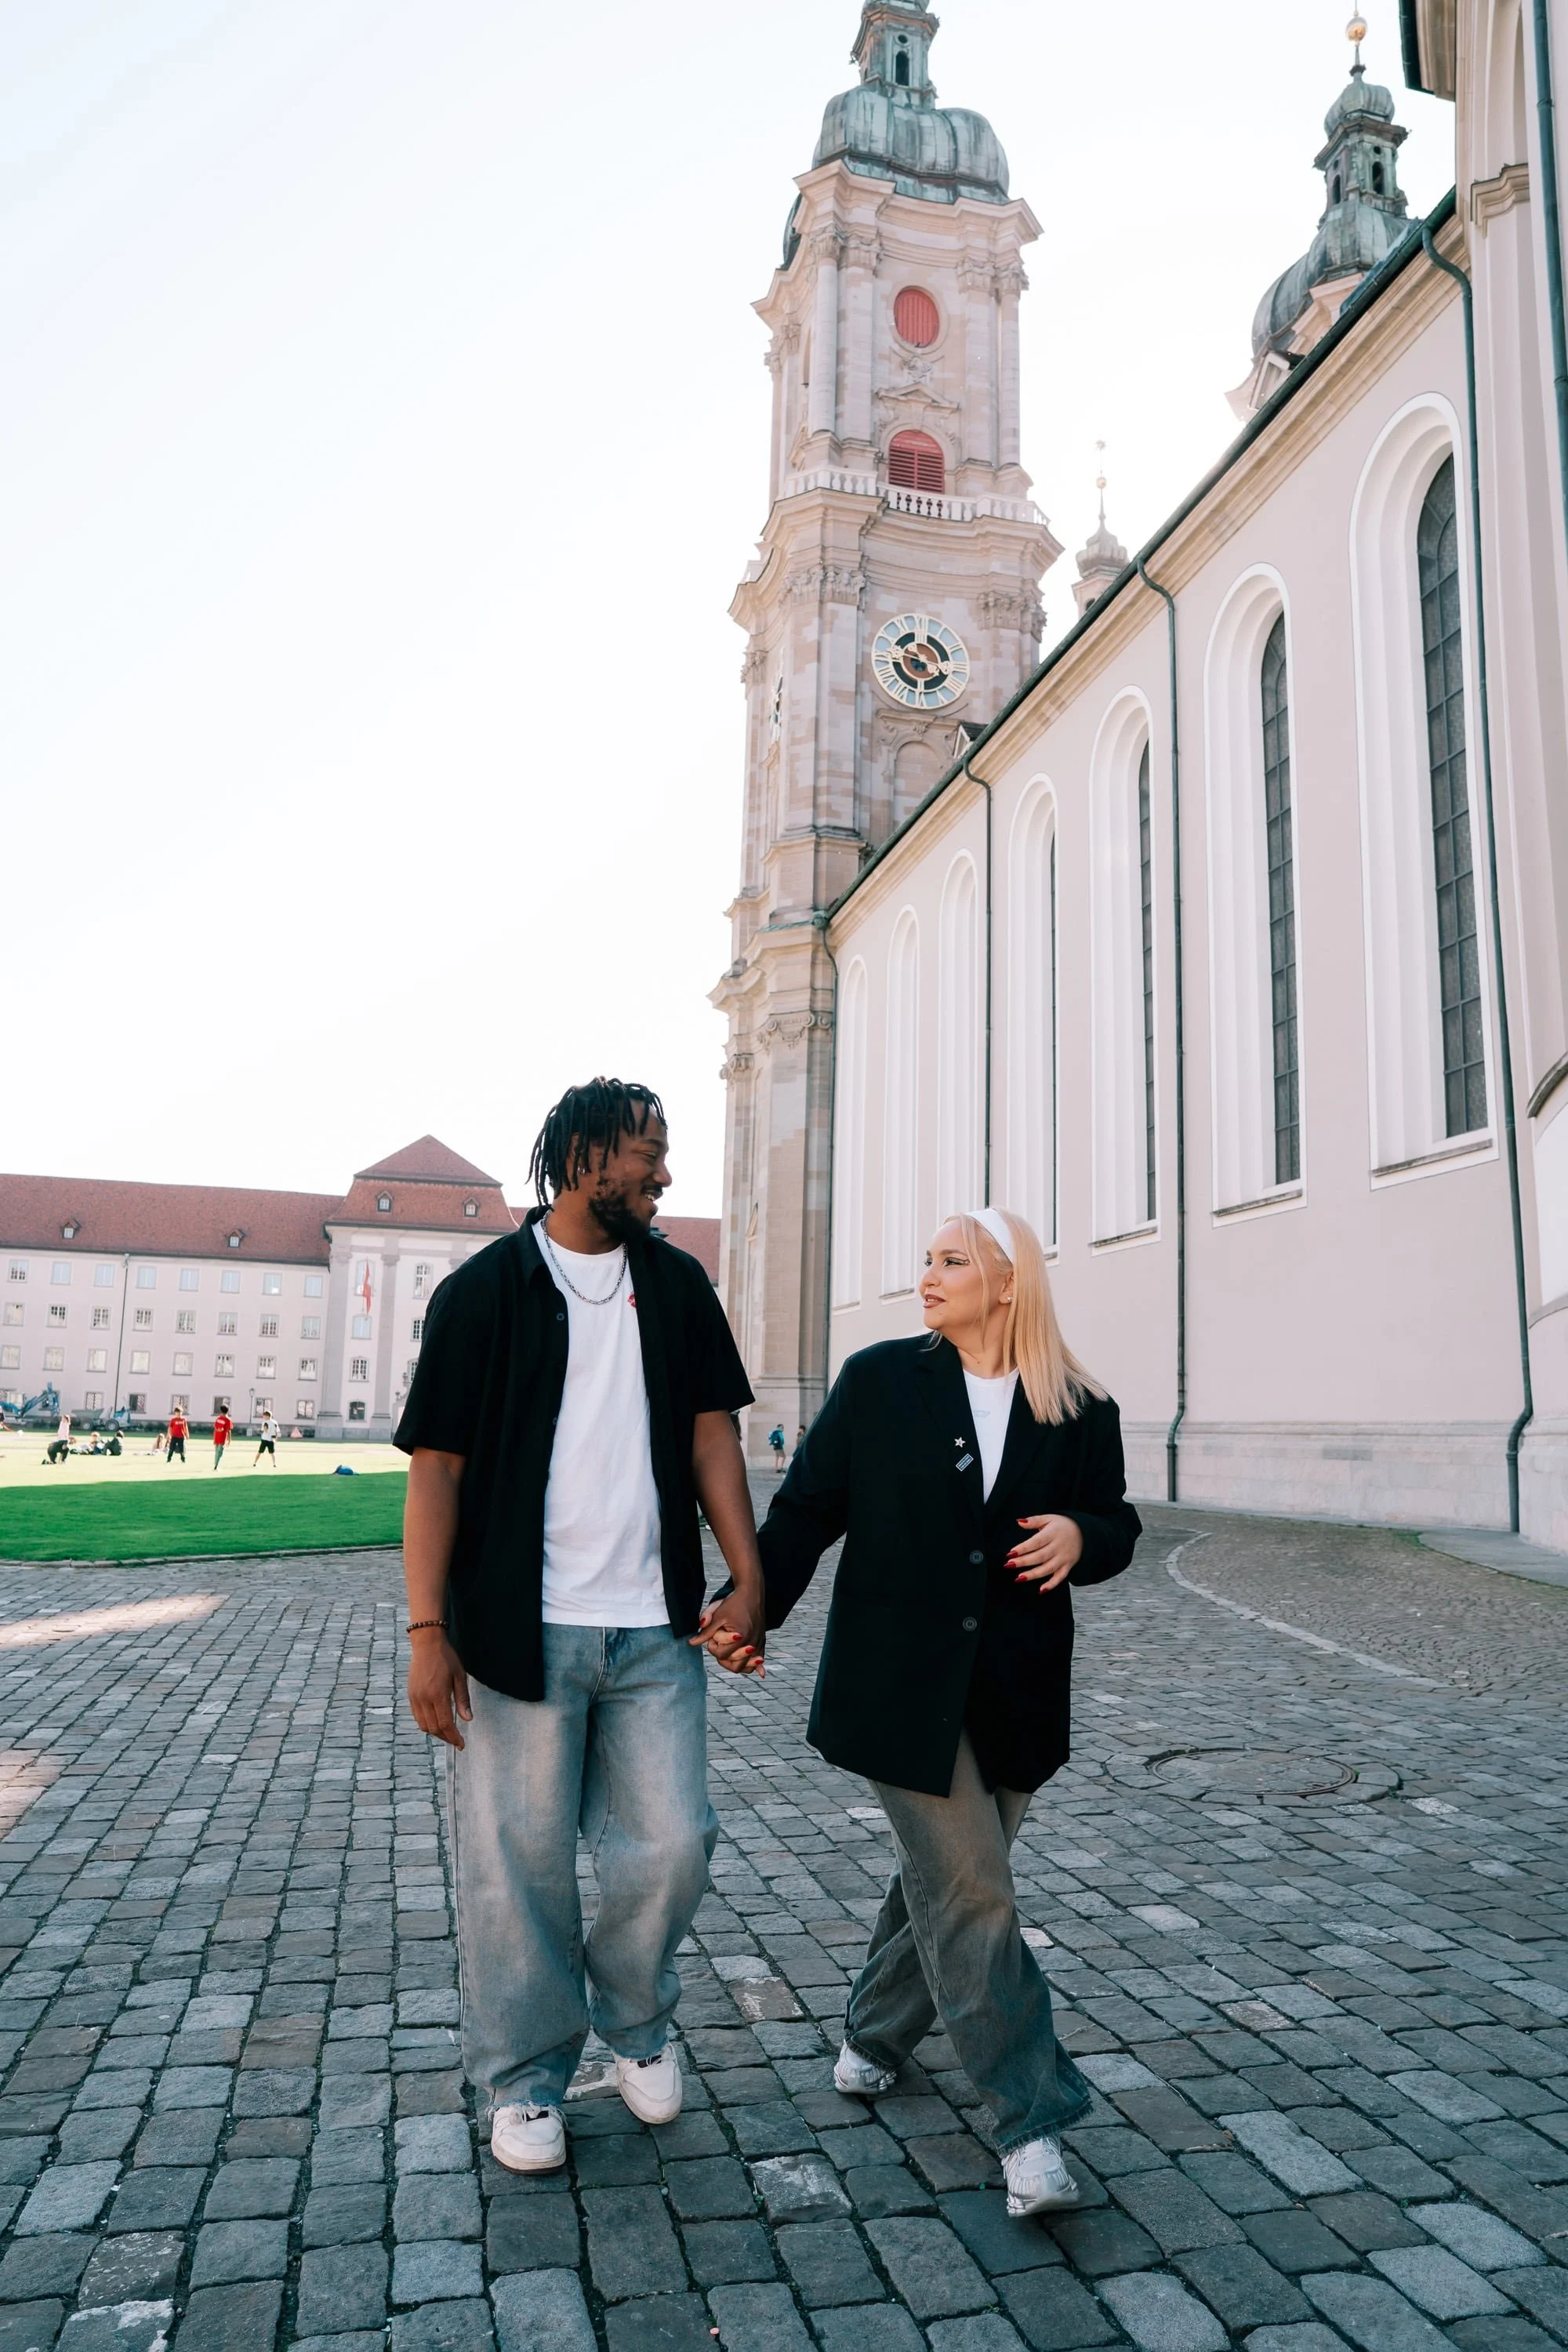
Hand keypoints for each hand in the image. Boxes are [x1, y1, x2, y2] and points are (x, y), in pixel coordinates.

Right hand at [407, 1630, 472, 1746]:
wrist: (426, 1644)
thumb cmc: (446, 1658)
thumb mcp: (460, 1676)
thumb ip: (463, 1699)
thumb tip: (468, 1719)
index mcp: (438, 1694)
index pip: (446, 1724)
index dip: (454, 1737)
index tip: (461, 1744)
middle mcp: (424, 1699)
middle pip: (434, 1728)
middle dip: (446, 1738)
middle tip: (456, 1741)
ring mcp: (415, 1697)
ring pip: (423, 1725)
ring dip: (435, 1732)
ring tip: (447, 1733)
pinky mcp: (410, 1695)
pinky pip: (417, 1717)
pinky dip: (426, 1724)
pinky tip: (436, 1721)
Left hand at [691, 1589, 765, 1676]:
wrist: (751, 1592)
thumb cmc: (733, 1602)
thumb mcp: (717, 1616)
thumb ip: (705, 1632)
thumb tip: (691, 1643)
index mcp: (740, 1636)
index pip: (722, 1655)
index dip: (713, 1648)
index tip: (712, 1637)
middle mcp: (751, 1642)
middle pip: (736, 1666)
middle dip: (725, 1659)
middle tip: (720, 1647)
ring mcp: (758, 1642)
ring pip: (749, 1666)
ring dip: (739, 1665)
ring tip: (730, 1658)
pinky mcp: (762, 1640)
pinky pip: (760, 1659)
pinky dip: (758, 1665)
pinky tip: (761, 1673)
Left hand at [1007, 1514, 1083, 1592]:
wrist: (1083, 1532)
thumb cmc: (1062, 1525)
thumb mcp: (1049, 1518)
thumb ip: (1034, 1521)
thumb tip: (1019, 1522)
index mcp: (1052, 1534)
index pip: (1036, 1542)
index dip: (1023, 1548)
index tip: (1011, 1553)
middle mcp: (1058, 1547)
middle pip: (1040, 1556)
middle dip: (1024, 1562)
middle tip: (1009, 1565)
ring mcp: (1064, 1558)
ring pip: (1048, 1568)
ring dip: (1033, 1574)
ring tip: (1019, 1578)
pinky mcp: (1068, 1566)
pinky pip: (1060, 1577)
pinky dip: (1052, 1584)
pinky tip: (1041, 1590)